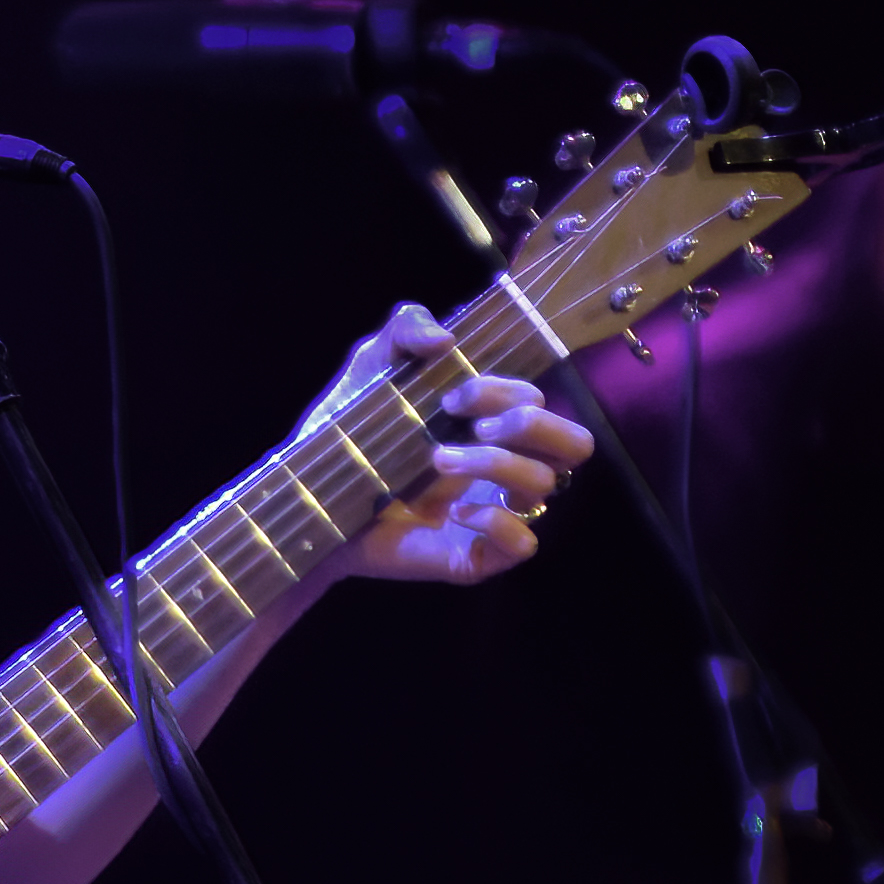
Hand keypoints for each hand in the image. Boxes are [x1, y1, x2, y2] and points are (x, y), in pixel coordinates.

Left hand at [298, 305, 594, 585]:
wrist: (309, 499)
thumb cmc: (346, 434)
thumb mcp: (371, 366)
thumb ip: (406, 328)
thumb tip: (446, 337)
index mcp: (490, 424)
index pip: (539, 402)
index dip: (506, 392)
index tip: (453, 397)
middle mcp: (502, 467)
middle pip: (575, 444)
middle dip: (529, 427)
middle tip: (472, 428)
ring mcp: (494, 513)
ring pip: (547, 487)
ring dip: (494, 465)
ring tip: (437, 461)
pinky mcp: (475, 555)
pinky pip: (524, 544)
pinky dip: (495, 522)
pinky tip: (452, 513)